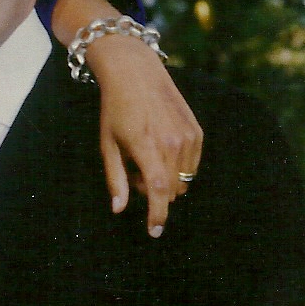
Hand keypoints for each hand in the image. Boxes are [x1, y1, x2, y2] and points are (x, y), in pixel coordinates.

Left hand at [85, 32, 203, 236]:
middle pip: (171, 190)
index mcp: (146, 146)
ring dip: (166, 181)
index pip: (159, 191)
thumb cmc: (115, 110)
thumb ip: (115, 179)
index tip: (154, 232)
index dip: (158, 215)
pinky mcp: (197, 133)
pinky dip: (177, 168)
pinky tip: (160, 149)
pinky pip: (192, 166)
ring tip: (146, 158)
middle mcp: (172, 143)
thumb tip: (119, 210)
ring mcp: (188, 137)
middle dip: (153, 193)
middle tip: (134, 174)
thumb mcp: (107, 144)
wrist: (136, 74)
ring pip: (183, 181)